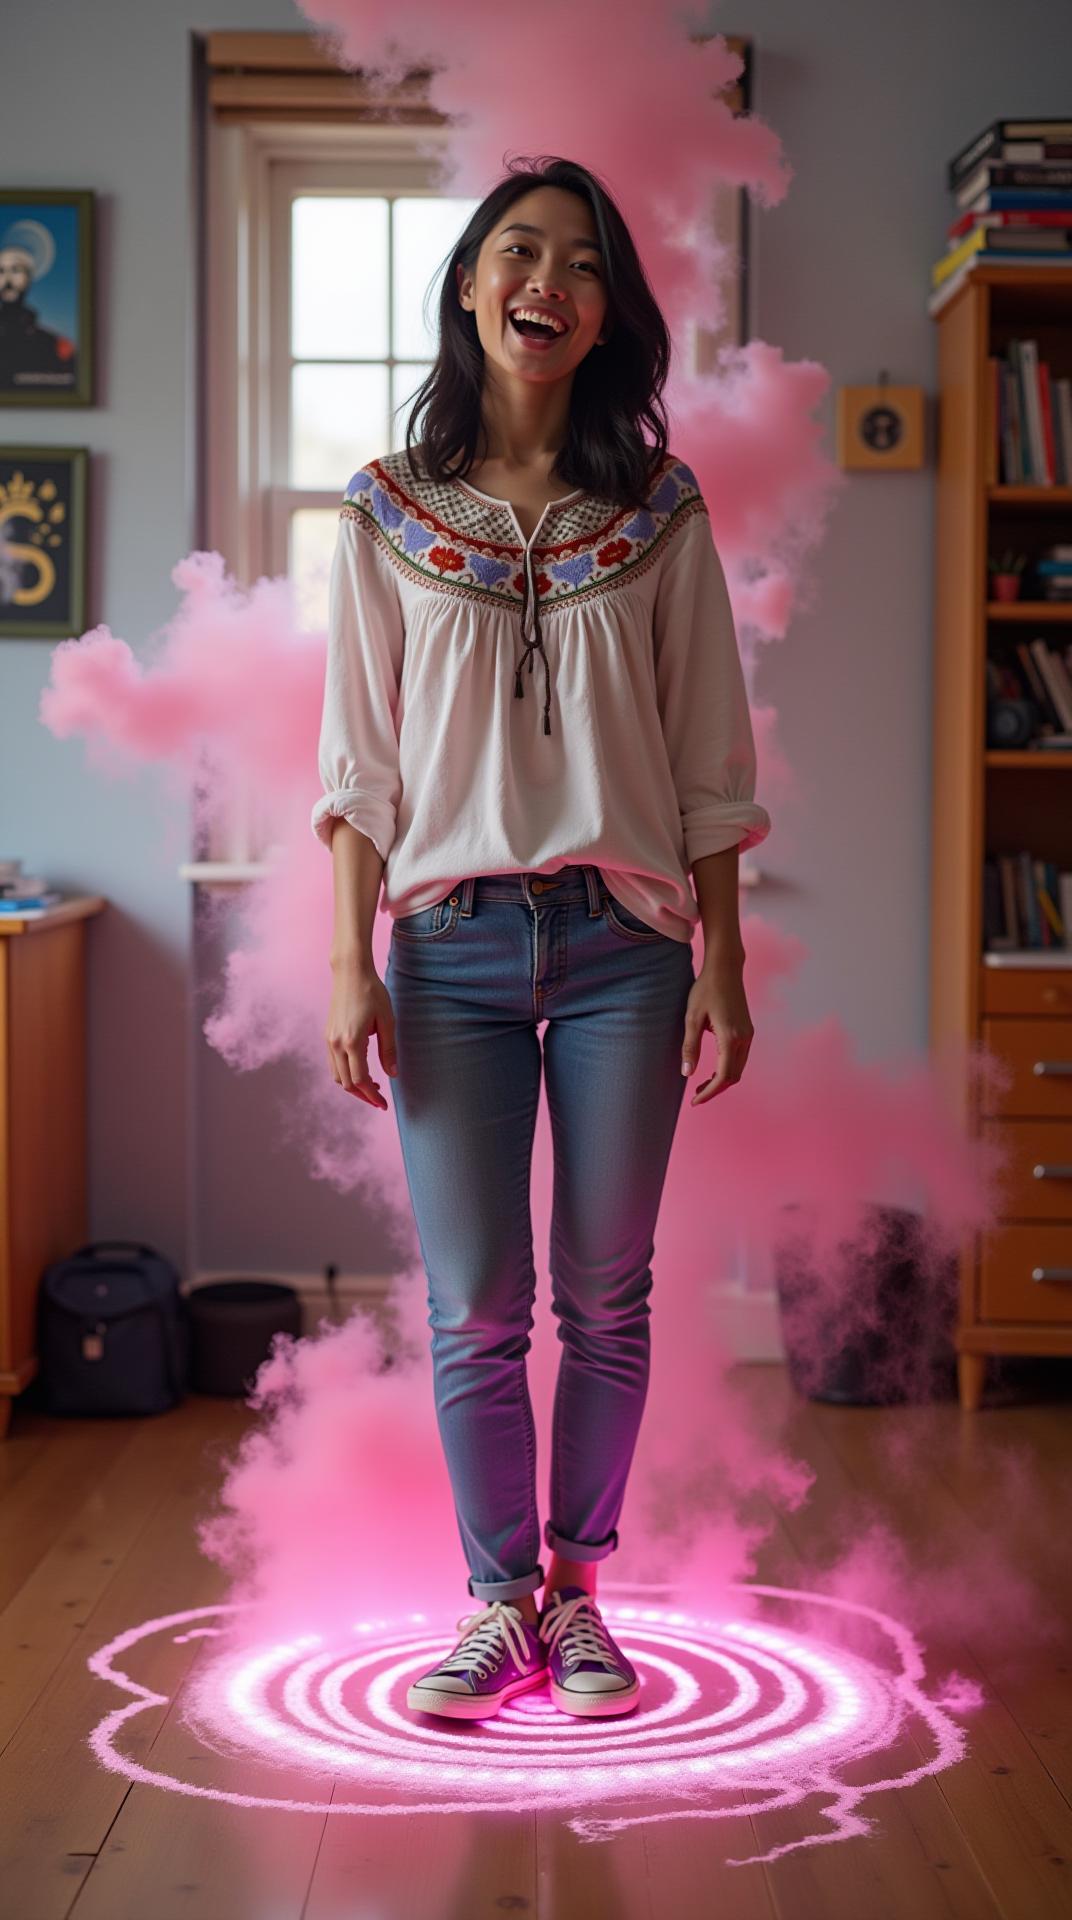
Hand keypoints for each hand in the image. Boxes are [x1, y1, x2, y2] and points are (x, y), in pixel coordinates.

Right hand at [325, 963, 397, 1110]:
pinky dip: (346, 1074)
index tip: (384, 1104)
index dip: (372, 1096)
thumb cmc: (372, 993)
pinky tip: (361, 1070)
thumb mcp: (387, 1021)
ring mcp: (329, 1040)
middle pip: (346, 1083)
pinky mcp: (327, 1035)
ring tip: (372, 1086)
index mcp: (352, 1041)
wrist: (350, 972)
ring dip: (353, 1086)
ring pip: (337, 1076)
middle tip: (380, 1100)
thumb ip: (388, 1050)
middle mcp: (336, 1044)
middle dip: (363, 1095)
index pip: (360, 1080)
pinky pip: (334, 1064)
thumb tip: (392, 1075)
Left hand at [681, 956, 753, 1105]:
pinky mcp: (748, 1030)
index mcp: (730, 1037)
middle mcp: (744, 1038)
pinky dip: (728, 1069)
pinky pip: (740, 1058)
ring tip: (702, 1085)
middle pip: (733, 1076)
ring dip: (723, 1080)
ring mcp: (748, 1034)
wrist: (725, 969)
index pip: (723, 1077)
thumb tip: (687, 1073)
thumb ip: (690, 1047)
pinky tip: (714, 1069)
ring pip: (739, 1068)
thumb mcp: (692, 1018)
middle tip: (696, 1096)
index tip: (695, 1101)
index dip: (709, 1092)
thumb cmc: (706, 990)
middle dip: (716, 1089)